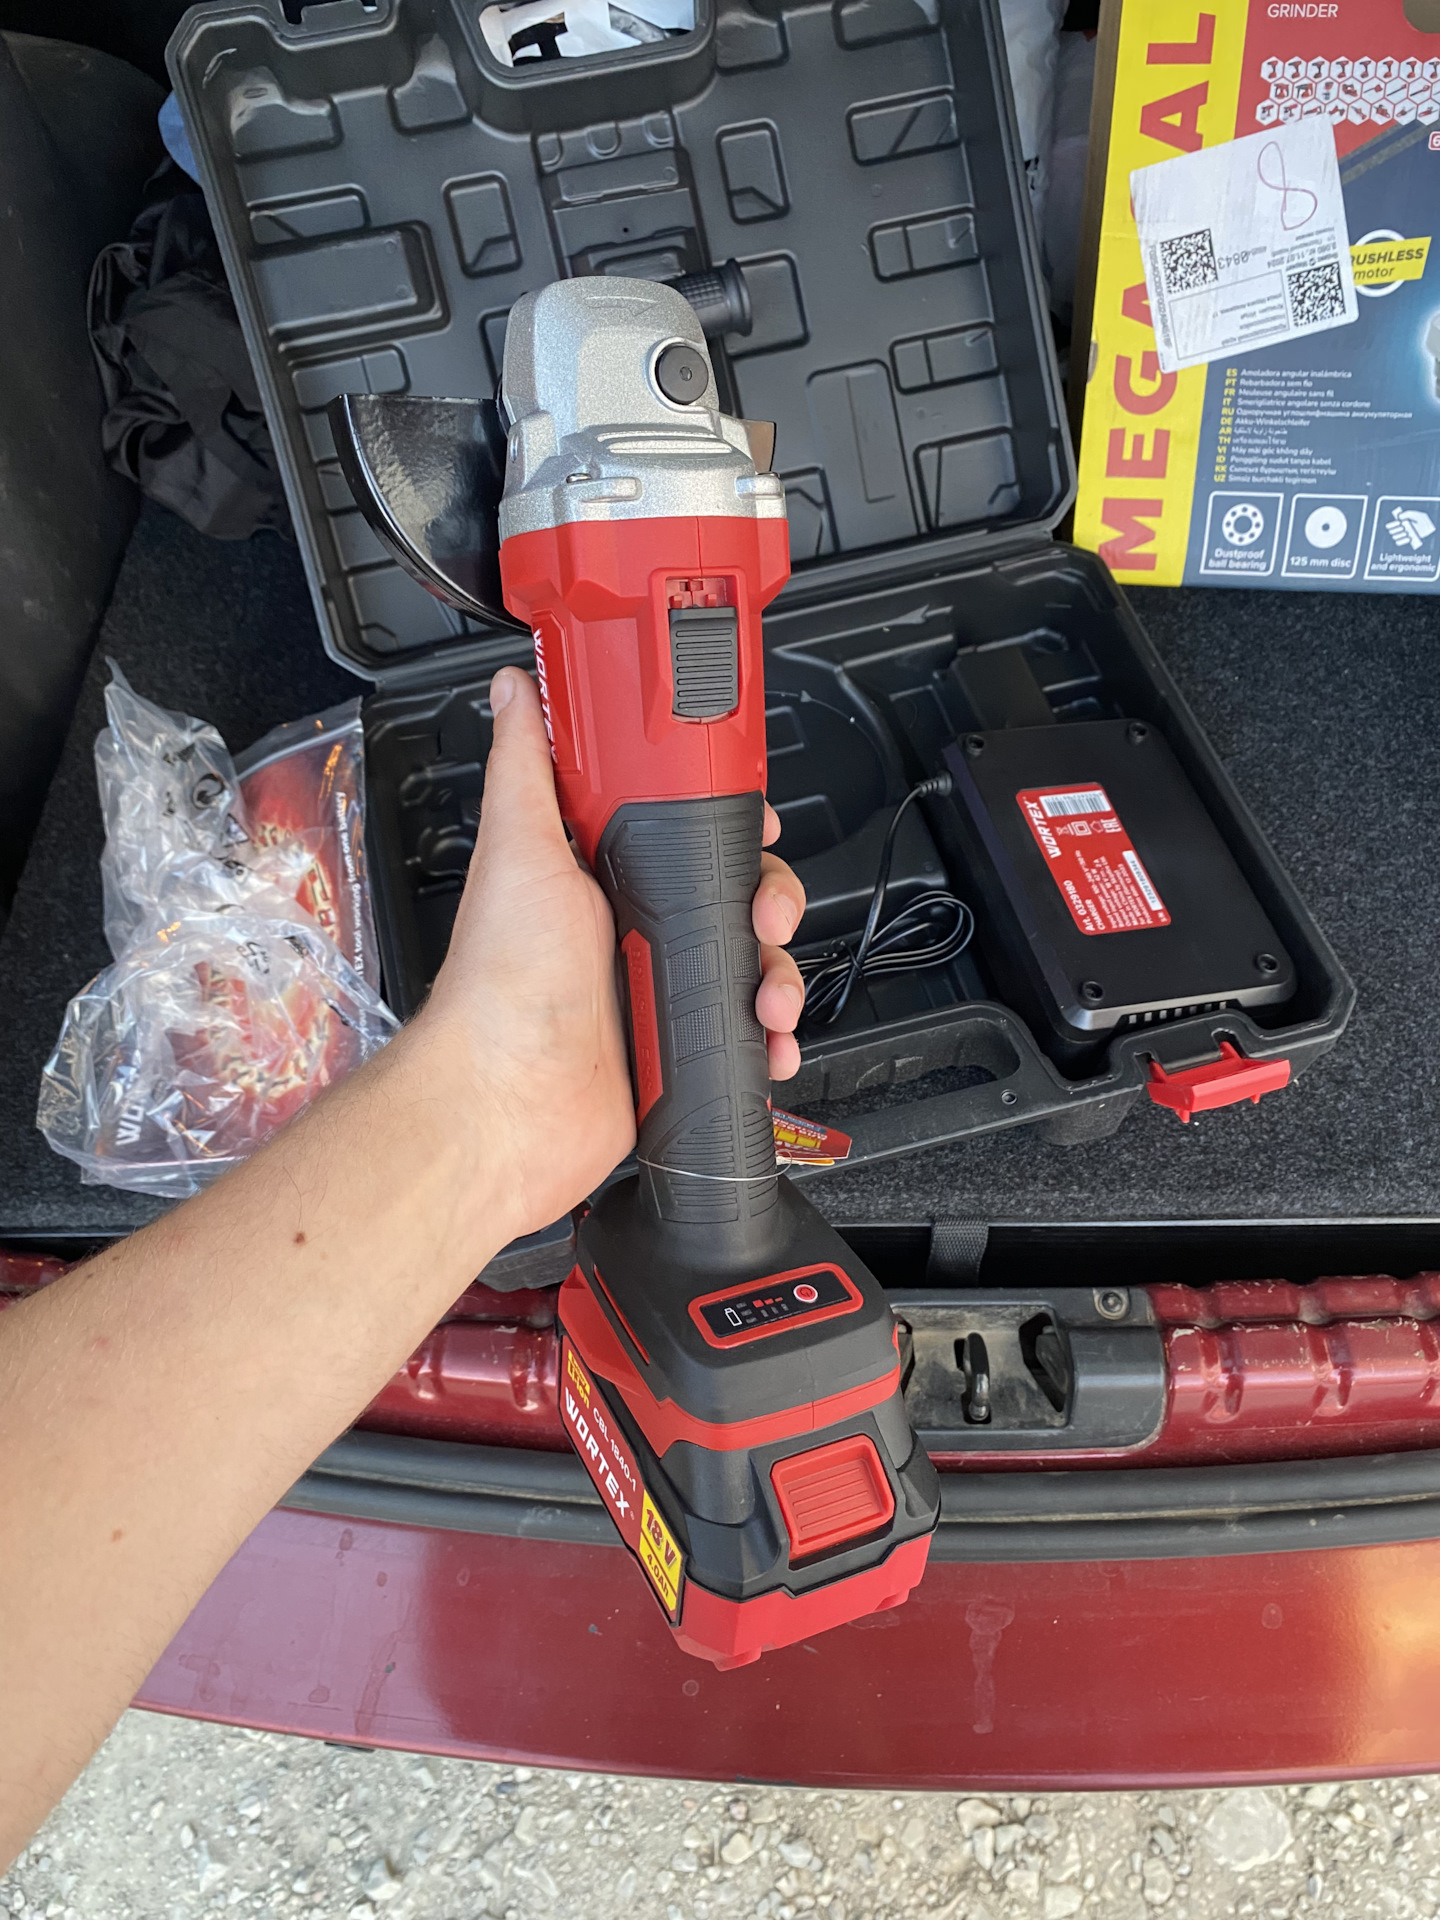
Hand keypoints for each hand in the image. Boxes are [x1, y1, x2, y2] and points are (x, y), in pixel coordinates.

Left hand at [417, 667, 806, 1240]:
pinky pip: (746, 1037)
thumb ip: (525, 765)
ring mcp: (657, 994)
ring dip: (779, 977)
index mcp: (601, 879)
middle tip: (764, 918)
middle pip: (734, 901)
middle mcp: (632, 933)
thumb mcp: (519, 849)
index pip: (685, 834)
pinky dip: (772, 1040)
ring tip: (768, 998)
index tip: (756, 827)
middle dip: (770, 905)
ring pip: (751, 969)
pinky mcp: (677, 1053)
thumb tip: (513, 689)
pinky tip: (769, 1042)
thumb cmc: (503, 982)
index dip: (730, 828)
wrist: (508, 1101)